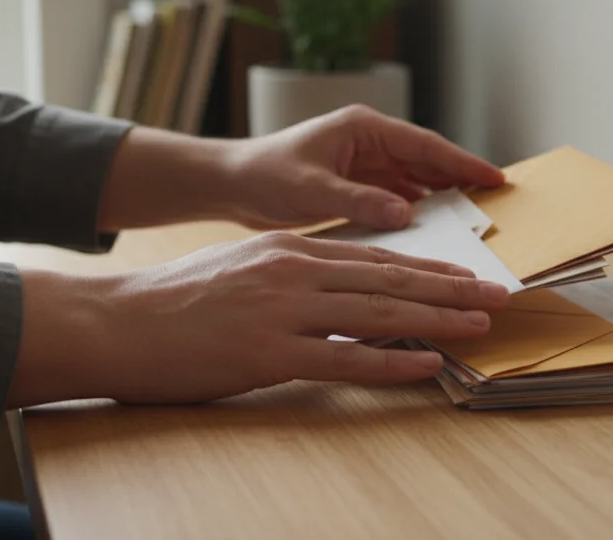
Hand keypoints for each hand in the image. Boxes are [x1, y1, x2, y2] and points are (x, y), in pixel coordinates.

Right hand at [8, 231, 509, 407]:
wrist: (114, 321)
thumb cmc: (174, 301)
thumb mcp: (241, 268)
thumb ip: (292, 274)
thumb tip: (338, 288)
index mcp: (290, 249)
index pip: (375, 257)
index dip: (427, 268)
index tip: (466, 275)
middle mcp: (295, 269)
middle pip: (391, 278)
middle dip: (451, 288)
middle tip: (498, 295)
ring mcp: (284, 310)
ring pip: (380, 312)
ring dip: (439, 319)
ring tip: (482, 324)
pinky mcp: (269, 352)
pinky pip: (346, 358)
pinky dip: (393, 361)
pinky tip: (428, 363)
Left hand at [97, 105, 504, 233]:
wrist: (230, 184)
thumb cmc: (263, 176)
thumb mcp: (310, 188)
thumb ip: (359, 200)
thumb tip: (406, 213)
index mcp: (363, 128)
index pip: (425, 145)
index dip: (462, 163)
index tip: (494, 178)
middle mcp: (370, 140)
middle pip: (428, 160)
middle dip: (461, 178)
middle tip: (497, 201)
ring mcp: (365, 162)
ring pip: (416, 179)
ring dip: (442, 196)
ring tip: (475, 218)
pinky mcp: (358, 184)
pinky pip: (398, 196)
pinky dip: (418, 210)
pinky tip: (434, 229)